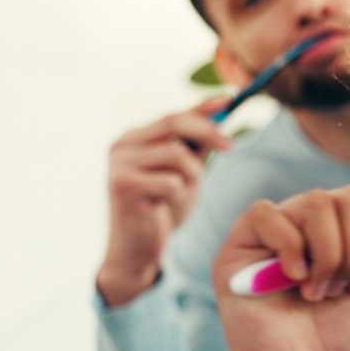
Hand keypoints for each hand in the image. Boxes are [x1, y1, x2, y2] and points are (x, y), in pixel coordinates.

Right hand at [97, 97, 231, 304]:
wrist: (138, 251)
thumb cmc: (163, 210)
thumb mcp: (184, 172)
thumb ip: (196, 145)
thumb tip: (222, 109)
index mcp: (135, 138)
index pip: (174, 115)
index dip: (204, 108)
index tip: (230, 99)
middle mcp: (122, 145)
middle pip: (174, 123)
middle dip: (208, 132)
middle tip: (230, 147)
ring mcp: (119, 163)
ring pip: (176, 154)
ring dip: (192, 175)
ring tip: (183, 194)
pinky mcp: (122, 185)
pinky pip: (171, 181)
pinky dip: (179, 196)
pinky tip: (166, 209)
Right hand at [210, 186, 349, 350]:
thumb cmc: (329, 336)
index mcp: (334, 228)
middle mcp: (302, 221)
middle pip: (348, 198)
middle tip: (343, 289)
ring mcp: (270, 230)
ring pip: (315, 203)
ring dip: (329, 254)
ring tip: (317, 292)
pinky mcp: (237, 245)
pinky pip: (265, 213)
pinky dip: (290, 247)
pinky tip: (294, 279)